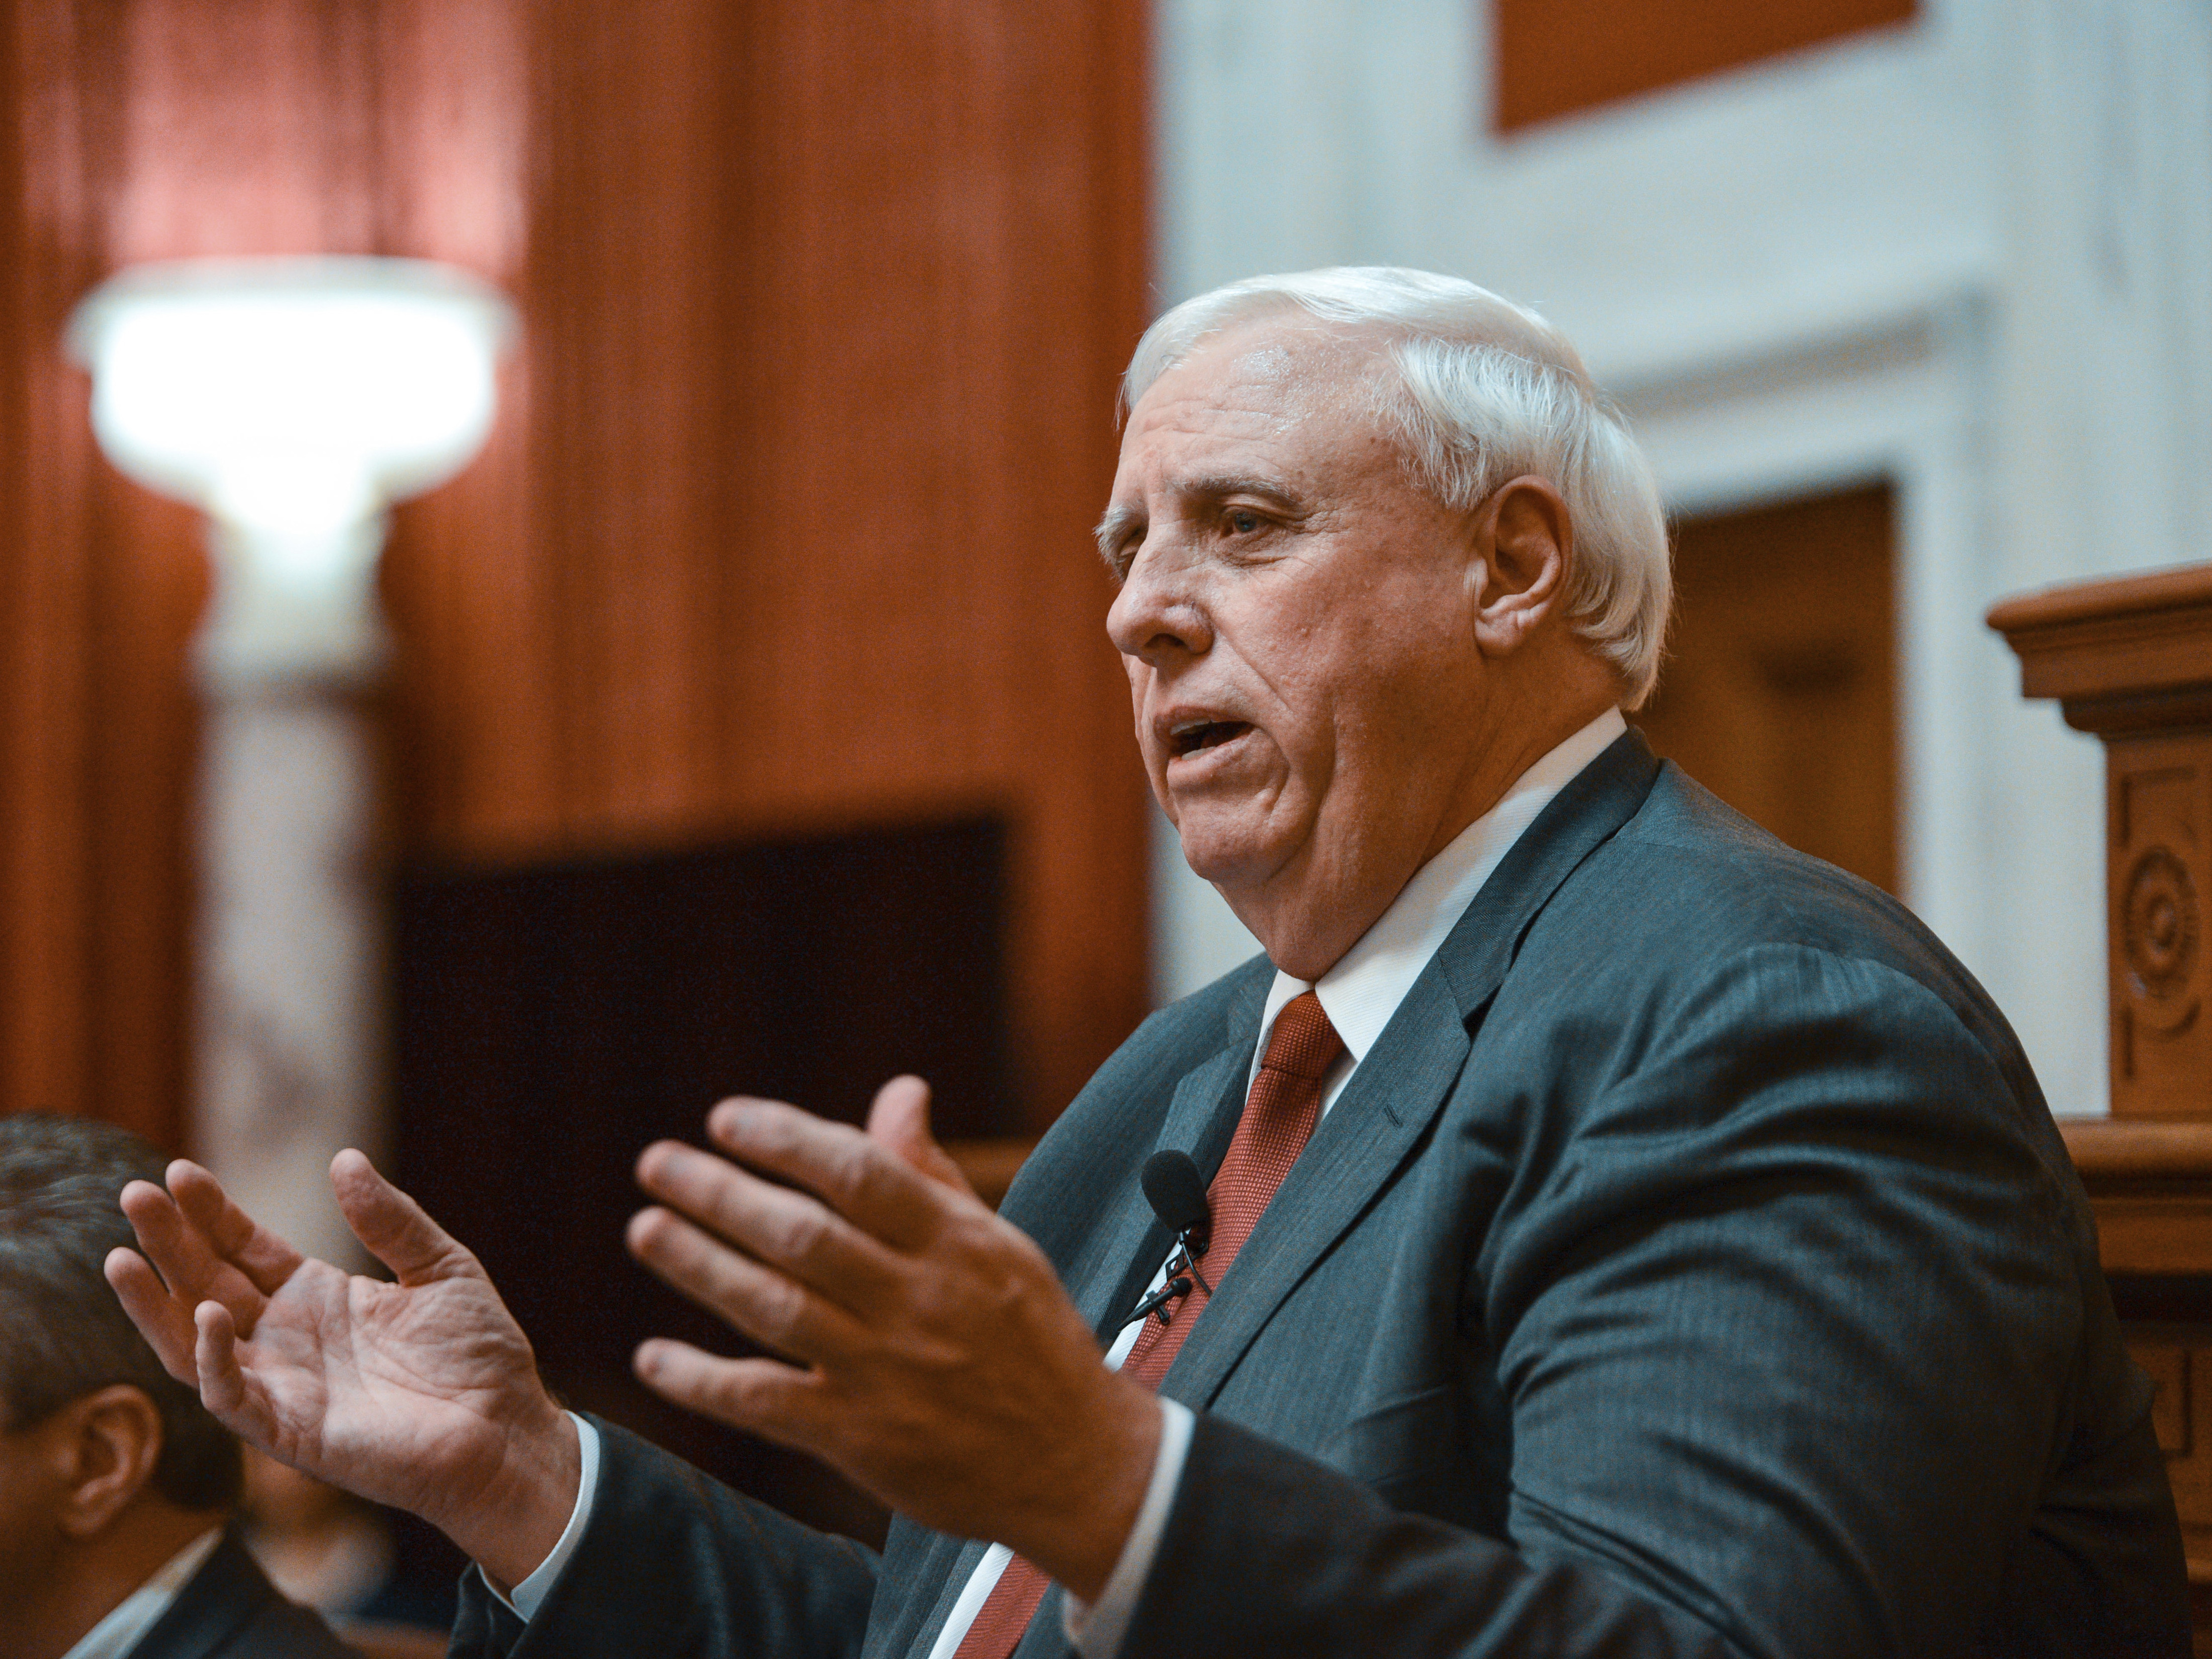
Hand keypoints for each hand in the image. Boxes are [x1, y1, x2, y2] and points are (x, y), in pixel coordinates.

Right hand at [106, 1153, 580, 1587]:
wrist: (506, 1427)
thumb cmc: (477, 1353)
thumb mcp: (440, 1266)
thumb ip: (391, 1219)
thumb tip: (344, 1158)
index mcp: (317, 1296)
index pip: (244, 1248)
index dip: (210, 1213)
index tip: (180, 1172)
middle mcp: (287, 1339)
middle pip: (207, 1282)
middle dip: (169, 1241)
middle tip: (134, 1193)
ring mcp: (283, 1386)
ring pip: (194, 1344)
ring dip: (155, 1303)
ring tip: (122, 1255)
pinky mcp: (290, 1431)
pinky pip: (232, 1398)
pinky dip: (213, 1359)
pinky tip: (207, 1316)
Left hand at [627, 1077, 1161, 1600]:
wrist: (1079, 1465)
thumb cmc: (1032, 1340)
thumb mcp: (997, 1246)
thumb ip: (930, 1174)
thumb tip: (898, 1089)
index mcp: (955, 1242)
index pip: (856, 1171)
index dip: (785, 1139)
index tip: (726, 1119)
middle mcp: (917, 1300)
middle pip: (801, 1234)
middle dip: (719, 1192)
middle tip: (656, 1162)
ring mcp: (886, 1371)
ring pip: (774, 1307)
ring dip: (699, 1265)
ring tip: (644, 1228)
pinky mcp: (860, 1439)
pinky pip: (766, 1402)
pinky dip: (703, 1381)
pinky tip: (653, 1358)